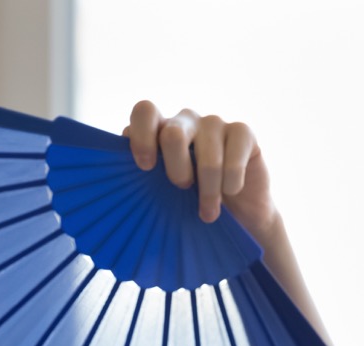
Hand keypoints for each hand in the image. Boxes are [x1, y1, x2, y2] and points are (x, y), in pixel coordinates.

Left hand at [123, 102, 276, 239]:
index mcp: (159, 131)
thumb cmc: (190, 204)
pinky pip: (233, 159)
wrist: (237, 215)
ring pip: (207, 156)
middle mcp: (185, 121)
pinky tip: (231, 192)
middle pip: (173, 133)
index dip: (142, 136)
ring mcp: (215, 123)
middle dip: (176, 171)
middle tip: (181, 189)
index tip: (145, 167)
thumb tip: (120, 188)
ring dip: (208, 191)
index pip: (145, 112)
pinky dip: (231, 183)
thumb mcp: (161, 194)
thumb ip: (142, 182)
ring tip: (208, 213)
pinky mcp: (243, 132)